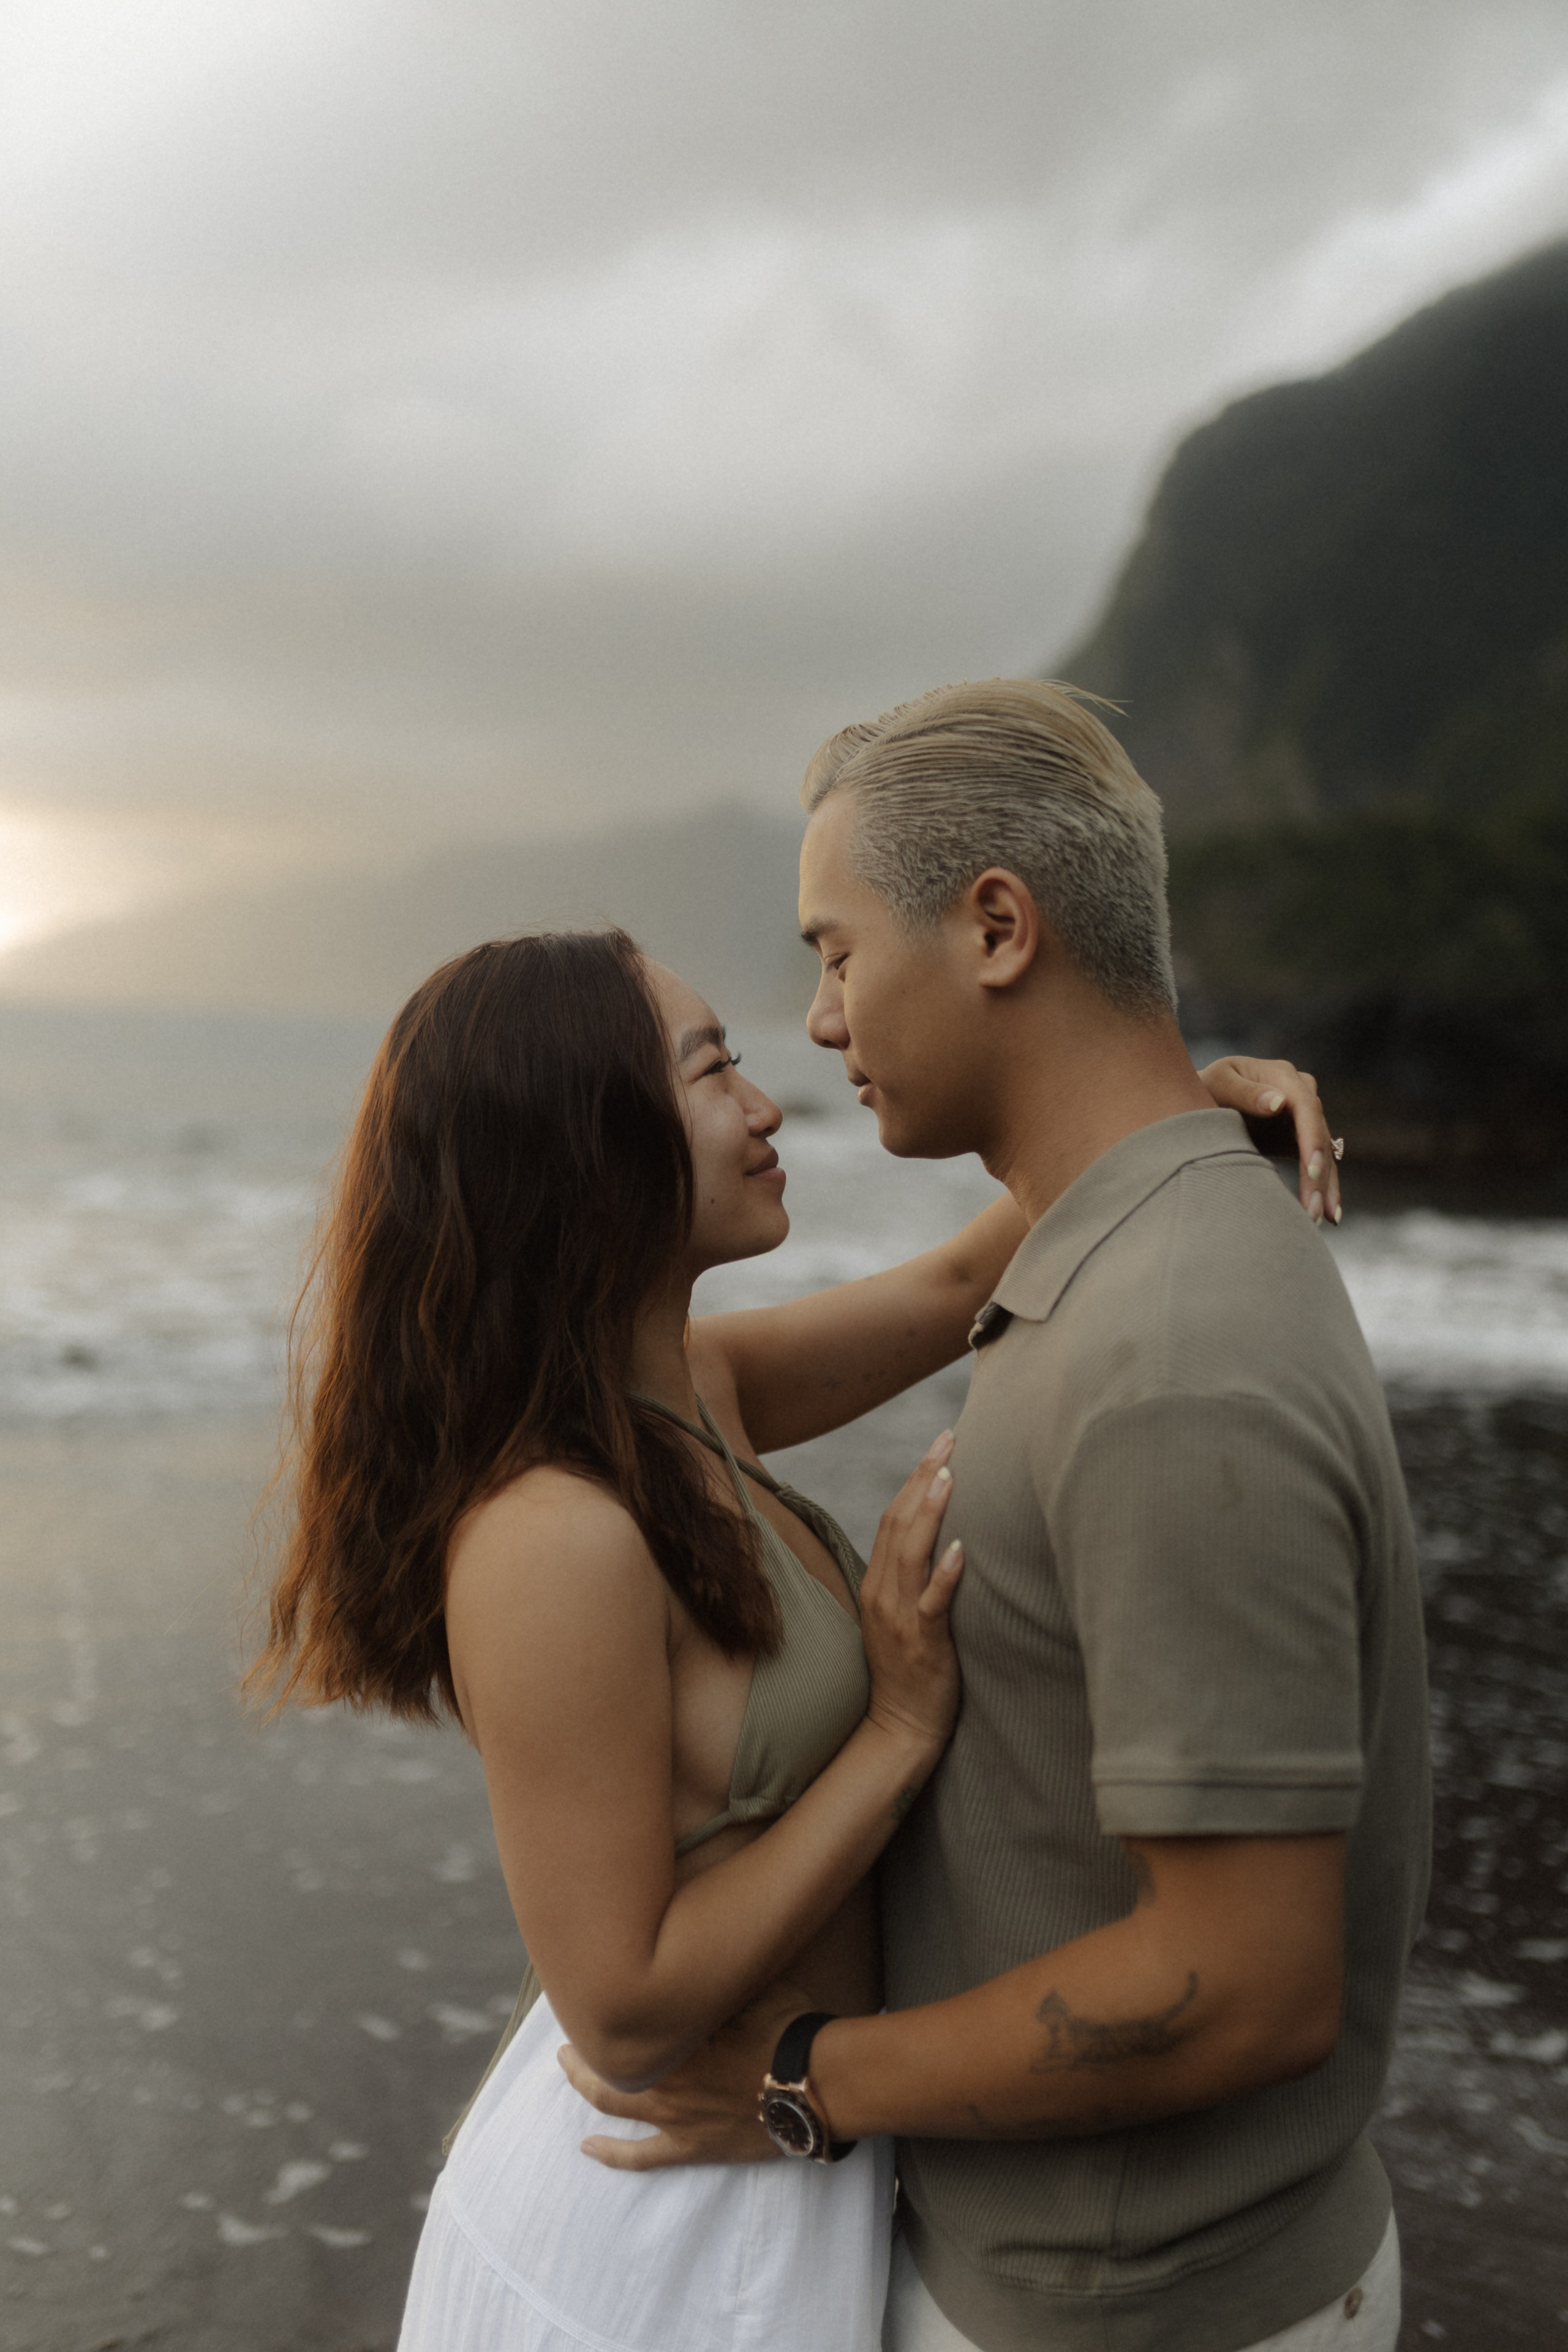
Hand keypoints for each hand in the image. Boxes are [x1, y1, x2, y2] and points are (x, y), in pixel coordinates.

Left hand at [560, 1982, 804, 2170]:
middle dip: (582, 2043)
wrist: (814, 2087)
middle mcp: (665, 2076)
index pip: (627, 2015)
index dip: (606, 2001)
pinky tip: (587, 2149)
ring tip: (567, 2068)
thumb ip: (717, 1979)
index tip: (587, 1986)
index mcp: (676, 2035)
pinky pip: (642, 2157)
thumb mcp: (752, 1986)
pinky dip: (611, 2154)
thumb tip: (697, 1957)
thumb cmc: (786, 2029)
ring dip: (585, 2083)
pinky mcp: (690, 2146)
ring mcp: (674, 2117)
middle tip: (567, 2027)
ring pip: (612, 2102)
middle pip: (607, 2059)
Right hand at [858, 1432, 963, 1749]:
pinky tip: (961, 1549)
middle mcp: (883, 1593)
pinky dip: (945, 1574)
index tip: (940, 1444)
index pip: (892, 1517)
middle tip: (949, 1437)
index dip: (915, 1478)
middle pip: (898, 1522)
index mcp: (877, 1583)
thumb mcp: (904, 1615)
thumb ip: (915, 1578)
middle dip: (923, 1476)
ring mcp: (899, 1618)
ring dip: (930, 1511)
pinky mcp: (922, 1642)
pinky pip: (932, 1603)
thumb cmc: (912, 1671)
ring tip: (950, 1474)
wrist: (900, 1728)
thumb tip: (945, 1540)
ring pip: (910, 1553)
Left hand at [1196, 1055, 1343, 1225]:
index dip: (1311, 1139)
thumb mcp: (1219, 1083)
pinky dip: (1322, 1189)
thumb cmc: (1205, 1087)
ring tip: (1323, 1219)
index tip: (1309, 1170)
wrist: (1202, 1096)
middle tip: (1313, 1210)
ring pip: (1323, 1154)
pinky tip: (1329, 1215)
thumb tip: (1279, 1103)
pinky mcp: (1300, 1139)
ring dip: (1324, 1188)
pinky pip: (1317, 1164)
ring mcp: (1303, 1117)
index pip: (1306, 1108)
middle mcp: (1301, 1094)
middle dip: (1318, 1174)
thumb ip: (1245, 1092)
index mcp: (1283, 1076)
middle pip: (1318, 1135)